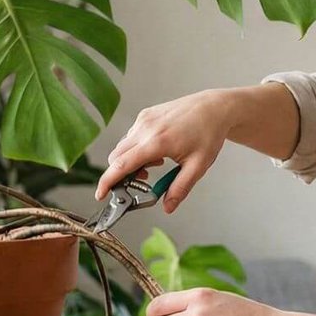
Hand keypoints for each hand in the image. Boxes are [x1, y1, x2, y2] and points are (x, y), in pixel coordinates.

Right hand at [95, 89, 240, 212]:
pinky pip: (131, 136)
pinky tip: (157, 151)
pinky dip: (137, 149)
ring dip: (131, 161)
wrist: (214, 108)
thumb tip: (167, 207)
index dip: (107, 182)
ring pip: (123, 147)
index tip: (100, 194)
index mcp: (157, 143)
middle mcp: (145, 129)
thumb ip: (180, 189)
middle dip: (121, 174)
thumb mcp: (198, 167)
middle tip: (142, 181)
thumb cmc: (208, 134)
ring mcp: (143, 120)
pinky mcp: (145, 115)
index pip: (121, 165)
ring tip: (156, 164)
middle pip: (116, 157)